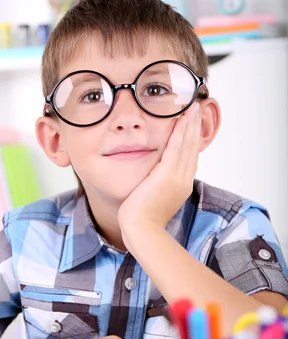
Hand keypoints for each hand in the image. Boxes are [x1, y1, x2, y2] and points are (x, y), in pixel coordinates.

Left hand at [118, 102, 201, 233]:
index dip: (192, 140)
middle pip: (192, 148)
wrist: (141, 230)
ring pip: (187, 145)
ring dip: (190, 124)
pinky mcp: (167, 175)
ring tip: (193, 107)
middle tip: (197, 108)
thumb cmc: (141, 221)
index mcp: (181, 187)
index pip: (189, 158)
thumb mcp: (153, 201)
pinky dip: (180, 132)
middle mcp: (183, 180)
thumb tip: (153, 183)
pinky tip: (183, 118)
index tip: (192, 125)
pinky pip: (176, 148)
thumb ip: (157, 188)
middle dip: (194, 127)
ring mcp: (177, 178)